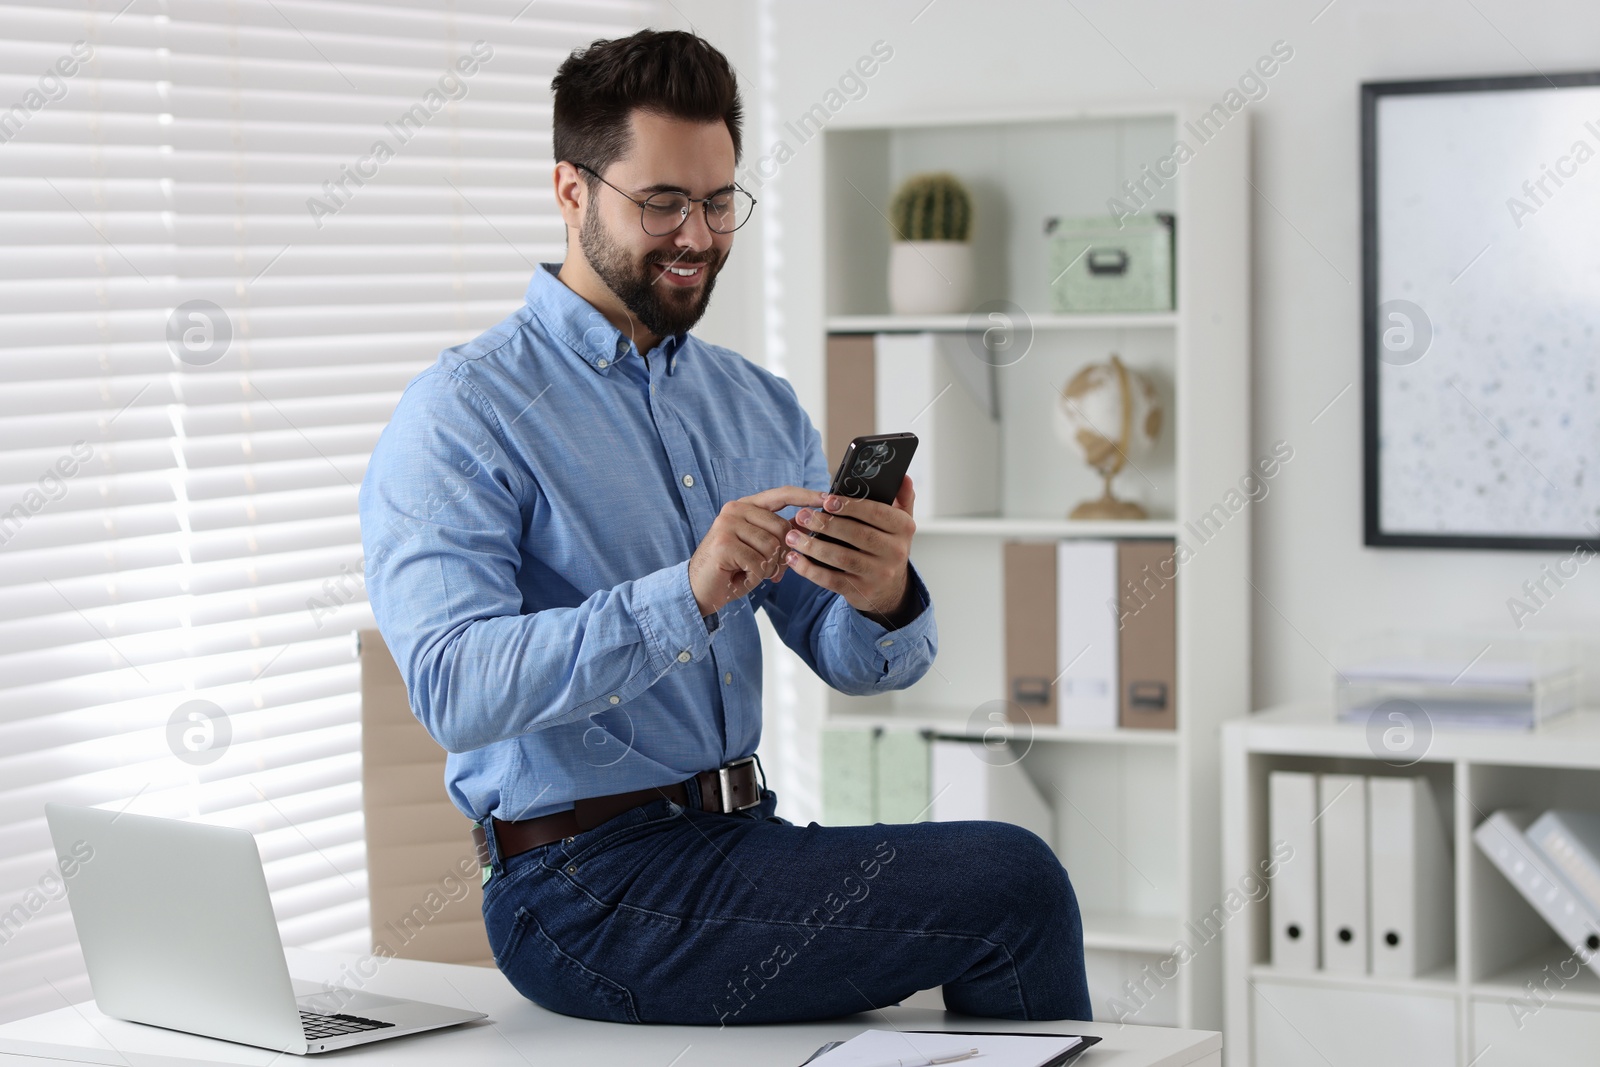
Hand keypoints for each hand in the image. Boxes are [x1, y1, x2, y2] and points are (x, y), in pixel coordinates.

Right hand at [689, 485, 823, 616]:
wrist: (700, 589)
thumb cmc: (733, 568)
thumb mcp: (760, 547)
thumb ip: (781, 533)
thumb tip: (810, 523)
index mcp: (746, 506)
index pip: (783, 494)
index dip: (807, 496)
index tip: (830, 498)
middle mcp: (735, 509)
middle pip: (783, 527)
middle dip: (781, 554)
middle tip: (766, 568)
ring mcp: (727, 524)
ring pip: (772, 546)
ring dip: (766, 567)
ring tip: (749, 571)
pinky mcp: (724, 543)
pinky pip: (759, 562)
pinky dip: (755, 576)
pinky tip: (740, 576)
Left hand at [783, 476, 918, 627]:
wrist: (891, 590)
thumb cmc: (888, 547)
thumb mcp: (901, 523)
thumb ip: (902, 498)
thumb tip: (903, 477)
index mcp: (903, 529)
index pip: (877, 513)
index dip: (850, 506)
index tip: (826, 500)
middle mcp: (895, 552)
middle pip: (857, 534)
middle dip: (826, 524)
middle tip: (802, 515)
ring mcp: (878, 574)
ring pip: (841, 558)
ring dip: (813, 546)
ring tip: (792, 536)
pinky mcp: (860, 591)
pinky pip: (831, 580)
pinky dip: (809, 570)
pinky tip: (794, 559)